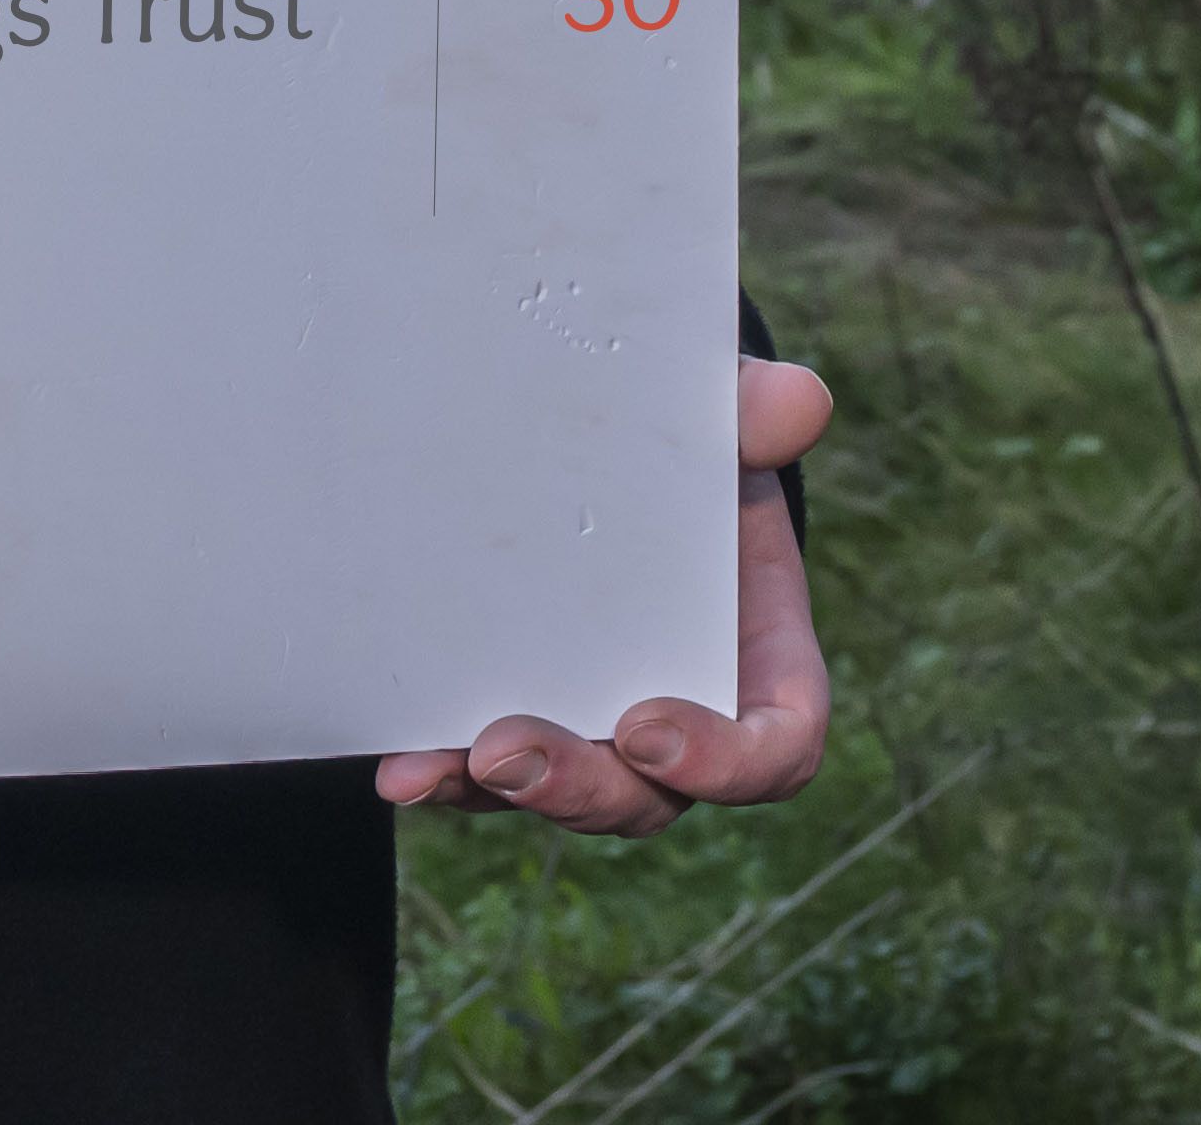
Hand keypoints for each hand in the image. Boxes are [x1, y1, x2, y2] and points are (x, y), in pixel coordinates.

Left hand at [380, 361, 834, 828]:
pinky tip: (401, 763)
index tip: (645, 729)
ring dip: (498, 792)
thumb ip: (758, 416)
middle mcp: (686, 726)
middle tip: (506, 754)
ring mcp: (603, 739)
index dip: (721, 763)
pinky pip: (492, 777)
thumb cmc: (702, 446)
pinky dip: (447, 773)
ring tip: (429, 767)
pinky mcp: (533, 728)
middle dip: (574, 787)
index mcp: (764, 672)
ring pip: (562, 798)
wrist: (627, 451)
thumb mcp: (730, 422)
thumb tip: (799, 401)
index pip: (771, 751)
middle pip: (645, 797)